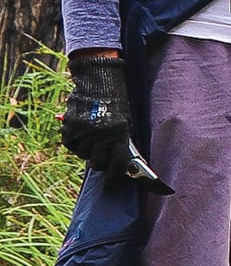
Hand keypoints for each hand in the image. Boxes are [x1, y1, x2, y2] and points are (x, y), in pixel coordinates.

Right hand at [62, 55, 129, 171]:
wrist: (99, 82)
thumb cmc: (116, 103)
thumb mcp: (126, 122)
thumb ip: (122, 142)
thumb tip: (122, 164)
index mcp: (120, 135)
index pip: (118, 165)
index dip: (115, 177)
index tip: (112, 184)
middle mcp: (101, 136)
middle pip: (98, 164)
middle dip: (101, 163)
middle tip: (102, 156)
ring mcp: (83, 133)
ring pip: (83, 155)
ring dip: (88, 151)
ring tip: (93, 138)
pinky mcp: (69, 128)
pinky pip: (70, 145)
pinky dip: (75, 142)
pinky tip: (81, 132)